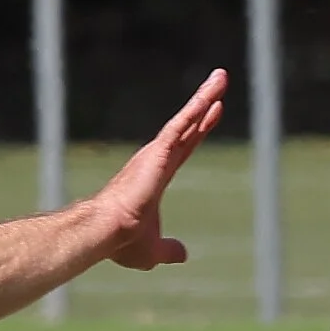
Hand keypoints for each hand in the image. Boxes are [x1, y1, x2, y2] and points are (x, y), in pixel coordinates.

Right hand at [95, 69, 227, 269]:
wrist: (107, 232)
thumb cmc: (123, 241)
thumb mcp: (154, 250)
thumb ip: (170, 250)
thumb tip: (183, 255)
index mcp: (156, 177)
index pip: (184, 147)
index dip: (200, 128)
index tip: (214, 111)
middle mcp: (156, 160)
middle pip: (188, 126)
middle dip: (205, 104)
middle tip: (220, 82)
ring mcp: (156, 154)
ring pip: (186, 119)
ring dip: (205, 97)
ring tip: (222, 76)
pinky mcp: (157, 152)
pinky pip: (181, 126)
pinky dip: (196, 109)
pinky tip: (212, 96)